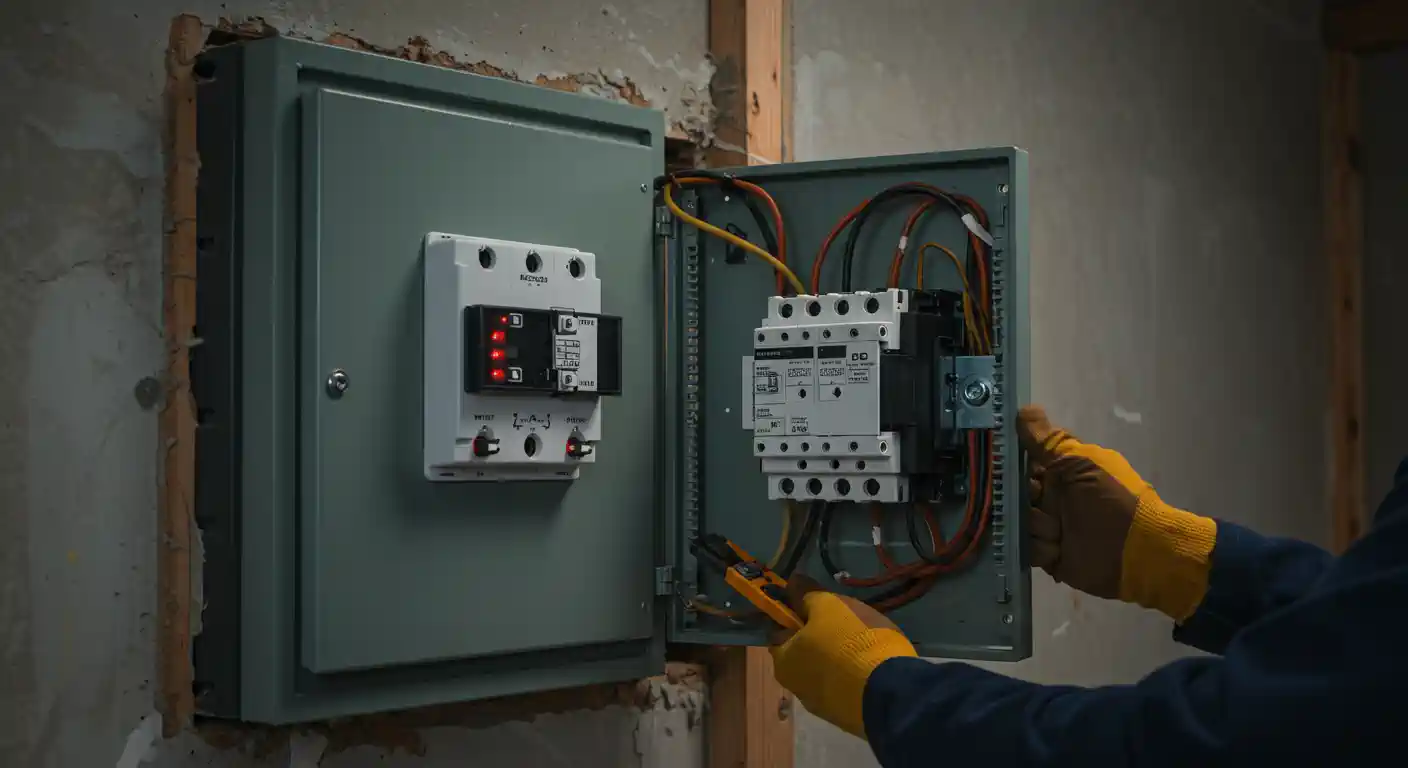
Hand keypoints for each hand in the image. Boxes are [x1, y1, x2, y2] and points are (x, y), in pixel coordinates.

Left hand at [769, 575, 916, 738]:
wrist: (891, 692)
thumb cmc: (851, 641)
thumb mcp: (829, 606)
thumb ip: (806, 594)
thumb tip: (791, 582)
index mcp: (782, 661)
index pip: (779, 632)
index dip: (794, 615)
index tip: (816, 606)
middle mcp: (796, 688)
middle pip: (803, 653)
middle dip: (818, 638)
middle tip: (844, 623)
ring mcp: (822, 705)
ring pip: (825, 671)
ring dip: (838, 658)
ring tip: (862, 643)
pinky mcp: (848, 716)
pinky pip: (846, 686)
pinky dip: (853, 675)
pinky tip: (871, 665)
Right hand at [1018, 405, 1216, 620]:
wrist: (1138, 552)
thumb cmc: (1113, 500)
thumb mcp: (1080, 464)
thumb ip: (1047, 441)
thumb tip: (1023, 408)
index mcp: (1063, 471)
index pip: (1025, 462)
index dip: (1012, 463)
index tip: (1004, 465)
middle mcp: (1054, 497)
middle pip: (1016, 493)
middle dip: (1022, 498)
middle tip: (1038, 501)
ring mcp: (1051, 526)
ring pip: (1019, 521)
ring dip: (1036, 526)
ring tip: (1058, 532)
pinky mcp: (1050, 555)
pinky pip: (1029, 549)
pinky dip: (1042, 549)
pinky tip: (1058, 549)